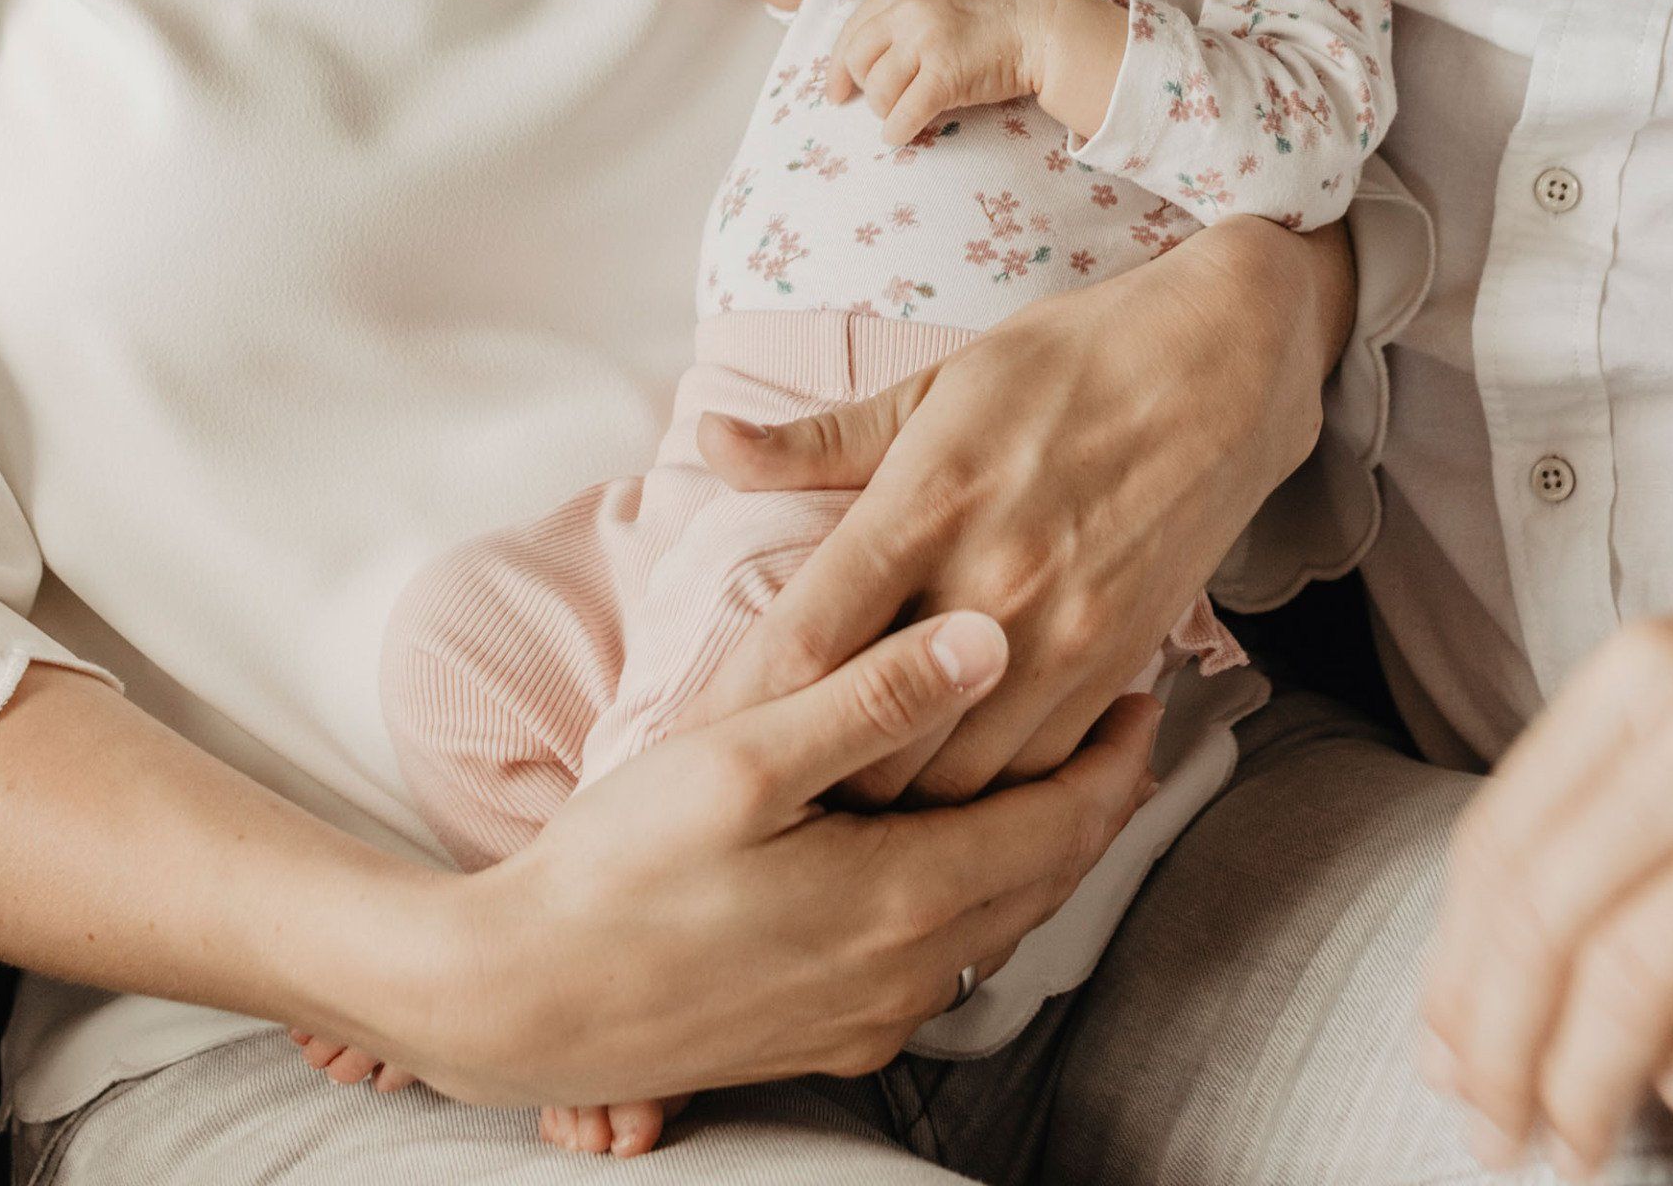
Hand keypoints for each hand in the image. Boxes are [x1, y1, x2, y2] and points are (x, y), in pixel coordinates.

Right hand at [382, 609, 1159, 1111]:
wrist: (521, 1002)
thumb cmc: (621, 867)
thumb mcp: (741, 756)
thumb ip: (872, 696)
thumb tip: (989, 636)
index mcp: (904, 900)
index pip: (1061, 825)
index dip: (1117, 757)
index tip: (1151, 689)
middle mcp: (908, 976)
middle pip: (1045, 879)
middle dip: (1095, 798)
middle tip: (1125, 721)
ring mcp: (868, 1018)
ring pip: (997, 924)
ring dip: (1035, 847)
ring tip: (1049, 767)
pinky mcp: (825, 1036)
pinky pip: (940, 960)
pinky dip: (973, 893)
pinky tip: (947, 851)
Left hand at [693, 214, 1349, 804]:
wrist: (1224, 368)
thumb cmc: (1069, 363)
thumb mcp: (937, 384)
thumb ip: (820, 440)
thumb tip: (711, 439)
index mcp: (926, 504)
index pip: (806, 639)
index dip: (737, 706)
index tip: (688, 745)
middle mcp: (991, 584)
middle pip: (873, 738)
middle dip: (813, 776)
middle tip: (761, 798)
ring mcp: (1063, 636)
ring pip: (957, 780)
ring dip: (899, 804)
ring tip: (844, 816)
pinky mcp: (1121, 664)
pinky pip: (1038, 771)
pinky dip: (988, 794)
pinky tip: (951, 794)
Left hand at [830, 0, 1048, 147]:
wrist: (1040, 30)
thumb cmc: (993, 24)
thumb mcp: (940, 4)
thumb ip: (903, 22)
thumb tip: (862, 68)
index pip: (853, 29)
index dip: (837, 66)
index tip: (835, 93)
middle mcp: (910, 11)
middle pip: (857, 60)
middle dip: (865, 88)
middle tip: (884, 102)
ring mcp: (927, 40)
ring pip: (878, 90)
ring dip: (886, 111)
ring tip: (906, 111)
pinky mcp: (945, 74)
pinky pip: (903, 114)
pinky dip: (897, 131)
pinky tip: (903, 134)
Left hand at [1421, 605, 1672, 1178]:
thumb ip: (1601, 797)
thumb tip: (1484, 976)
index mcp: (1645, 673)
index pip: (1500, 840)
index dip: (1456, 969)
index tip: (1444, 1054)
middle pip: (1548, 916)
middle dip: (1500, 1048)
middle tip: (1491, 1129)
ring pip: (1636, 976)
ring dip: (1583, 1085)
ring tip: (1571, 1145)